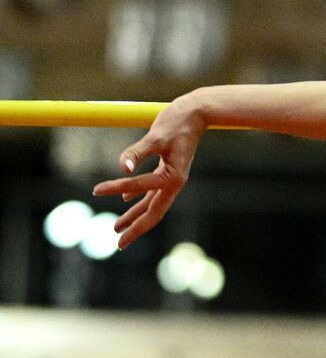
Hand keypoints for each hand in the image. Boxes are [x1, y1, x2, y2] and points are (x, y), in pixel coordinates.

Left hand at [92, 97, 207, 249]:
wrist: (197, 113)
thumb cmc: (177, 122)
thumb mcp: (156, 136)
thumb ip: (137, 152)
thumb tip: (122, 167)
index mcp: (172, 178)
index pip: (139, 186)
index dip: (116, 188)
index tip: (95, 190)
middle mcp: (174, 183)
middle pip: (153, 213)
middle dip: (135, 228)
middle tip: (118, 244)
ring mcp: (172, 179)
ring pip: (152, 204)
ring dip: (135, 217)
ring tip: (116, 229)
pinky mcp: (169, 172)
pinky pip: (152, 191)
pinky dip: (139, 198)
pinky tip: (126, 200)